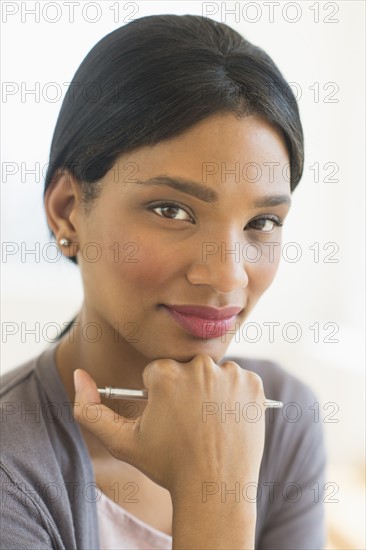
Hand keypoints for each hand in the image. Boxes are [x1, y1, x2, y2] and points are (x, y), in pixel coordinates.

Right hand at [73, 354, 265, 501]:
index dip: (160, 398)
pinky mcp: (253, 383)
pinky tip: (228, 419)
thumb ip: (89, 409)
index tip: (169, 420)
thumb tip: (79, 374)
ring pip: (212, 373)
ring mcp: (229, 374)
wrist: (215, 489)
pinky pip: (237, 379)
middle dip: (184, 390)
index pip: (158, 373)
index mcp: (165, 373)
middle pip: (185, 369)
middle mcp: (199, 366)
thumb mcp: (122, 441)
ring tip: (209, 423)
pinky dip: (234, 395)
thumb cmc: (167, 465)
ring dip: (210, 391)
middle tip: (190, 424)